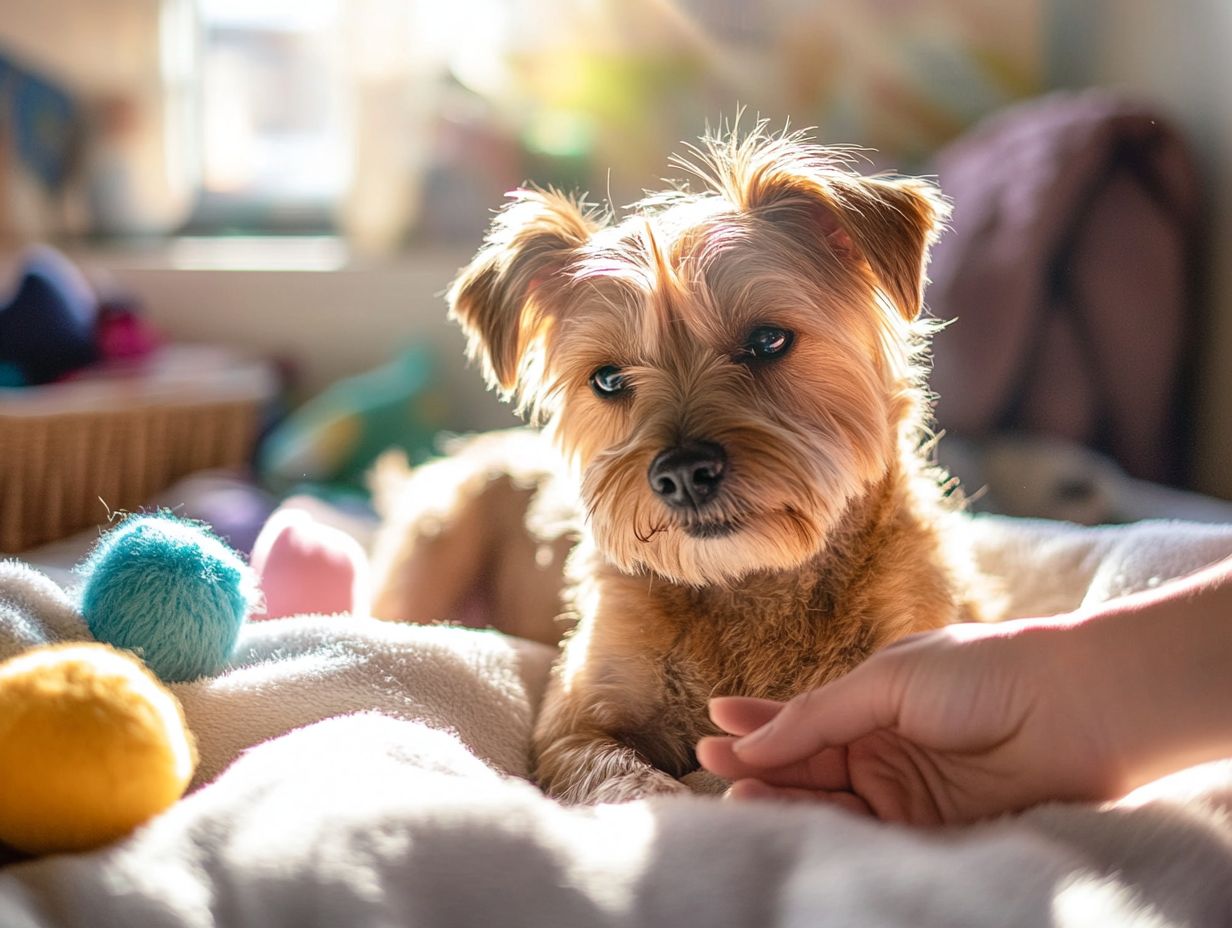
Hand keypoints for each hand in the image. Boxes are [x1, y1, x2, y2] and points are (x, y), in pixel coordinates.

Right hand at [697, 620, 1122, 824]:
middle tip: (710, 764)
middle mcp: (884, 749)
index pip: (803, 719)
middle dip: (759, 763)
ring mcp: (906, 791)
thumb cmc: (983, 670)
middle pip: (808, 764)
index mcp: (874, 703)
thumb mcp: (886, 679)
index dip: (759, 723)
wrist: (1073, 707)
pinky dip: (826, 825)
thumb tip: (754, 739)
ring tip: (735, 790)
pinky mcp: (931, 830)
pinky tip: (786, 813)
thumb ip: (819, 714)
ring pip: (830, 801)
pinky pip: (867, 832)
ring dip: (782, 796)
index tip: (713, 724)